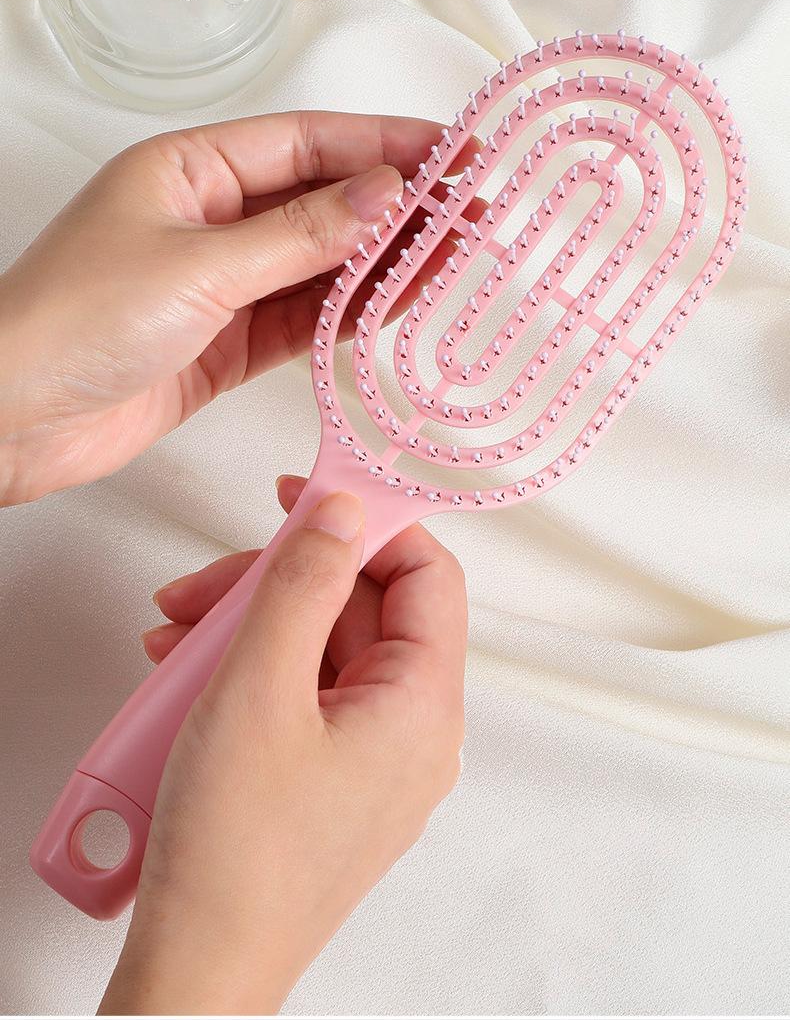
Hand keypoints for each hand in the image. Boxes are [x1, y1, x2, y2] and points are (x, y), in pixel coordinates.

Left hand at [0, 111, 460, 504]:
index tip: (454, 148)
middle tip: (474, 209)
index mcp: (189, 168)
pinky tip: (400, 304)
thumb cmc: (70, 321)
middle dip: (399, 203)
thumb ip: (300, 235)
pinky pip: (302, 319)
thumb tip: (385, 192)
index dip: (386, 142)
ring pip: (320, 263)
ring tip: (458, 256)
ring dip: (384, 261)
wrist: (8, 419)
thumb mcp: (198, 266)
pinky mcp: (223, 342)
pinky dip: (350, 314)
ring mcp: (218, 282)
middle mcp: (209, 217)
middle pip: (322, 199)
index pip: (308, 142)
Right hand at [100, 476, 466, 1014]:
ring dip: (250, 627)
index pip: (427, 574)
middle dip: (279, 582)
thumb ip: (303, 582)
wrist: (200, 972)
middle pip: (363, 609)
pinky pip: (303, 697)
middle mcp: (413, 735)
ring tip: (175, 639)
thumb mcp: (260, 686)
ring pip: (324, 651)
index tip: (304, 499)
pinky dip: (249, 673)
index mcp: (423, 707)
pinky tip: (186, 675)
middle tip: (207, 588)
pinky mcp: (330, 784)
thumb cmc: (236, 852)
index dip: (368, 524)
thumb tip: (342, 510)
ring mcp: (372, 764)